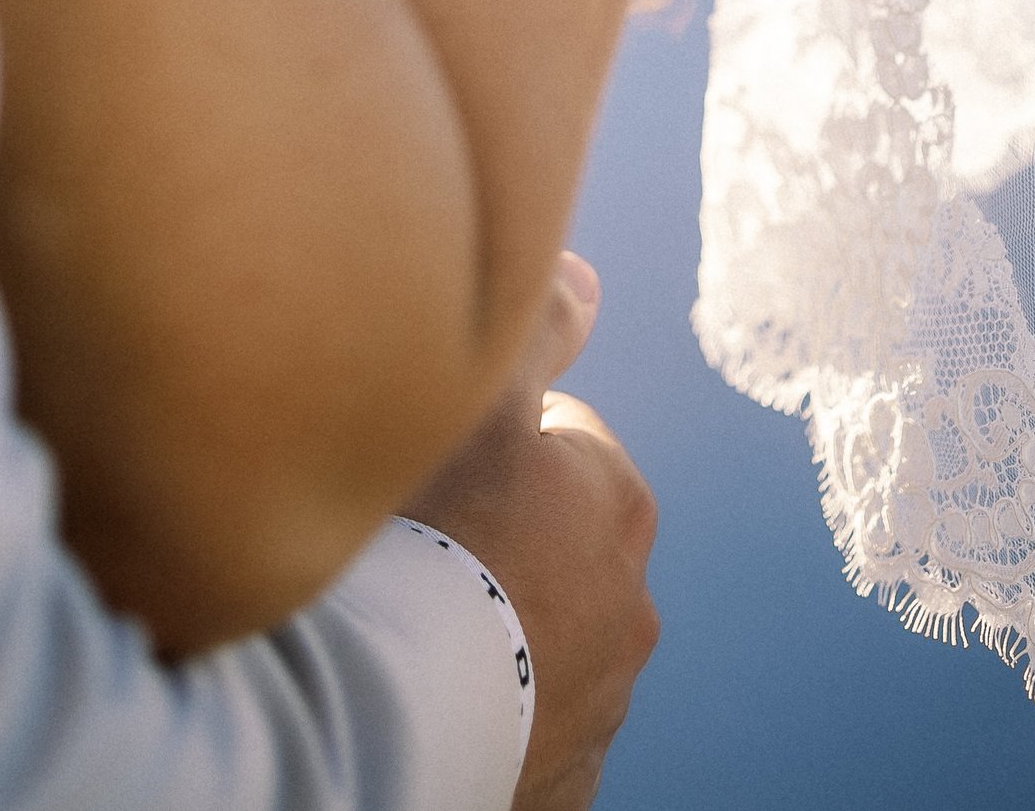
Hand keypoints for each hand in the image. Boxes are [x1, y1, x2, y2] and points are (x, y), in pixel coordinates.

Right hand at [407, 255, 657, 810]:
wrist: (404, 708)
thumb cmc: (443, 532)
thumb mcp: (487, 394)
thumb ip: (538, 323)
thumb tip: (585, 274)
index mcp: (617, 502)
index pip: (561, 438)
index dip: (493, 438)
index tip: (439, 460)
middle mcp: (631, 605)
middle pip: (559, 541)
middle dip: (507, 535)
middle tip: (424, 535)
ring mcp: (601, 701)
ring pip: (543, 634)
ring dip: (498, 621)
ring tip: (420, 616)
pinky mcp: (563, 779)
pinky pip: (526, 723)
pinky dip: (491, 705)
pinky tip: (436, 687)